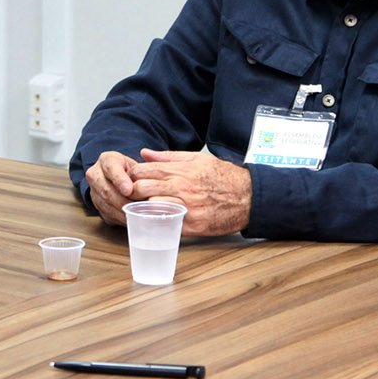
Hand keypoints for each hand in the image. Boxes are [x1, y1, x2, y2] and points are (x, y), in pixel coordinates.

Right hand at [85, 150, 141, 224]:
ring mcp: (94, 191)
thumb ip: (142, 172)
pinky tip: (131, 219)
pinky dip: (120, 218)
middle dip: (123, 200)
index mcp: (107, 160)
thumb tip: (149, 186)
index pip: (111, 168)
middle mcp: (96, 174)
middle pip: (107, 189)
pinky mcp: (97, 206)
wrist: (121, 178)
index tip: (129, 190)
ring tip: (137, 214)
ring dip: (122, 211)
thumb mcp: (138, 165)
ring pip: (106, 204)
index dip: (119, 180)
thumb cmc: (132, 171)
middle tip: (137, 207)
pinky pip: (107, 214)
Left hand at [130, 150, 251, 235]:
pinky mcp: (193, 225)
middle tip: (132, 196)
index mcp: (180, 170)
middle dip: (132, 192)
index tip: (129, 179)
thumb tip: (145, 153)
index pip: (143, 170)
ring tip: (141, 208)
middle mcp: (181, 188)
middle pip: (141, 189)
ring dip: (143, 208)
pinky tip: (156, 220)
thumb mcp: (197, 159)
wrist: (248, 197)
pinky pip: (167, 224)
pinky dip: (158, 222)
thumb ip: (169, 157)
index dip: (132, 175)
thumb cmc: (223, 176)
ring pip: (151, 206)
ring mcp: (186, 207)